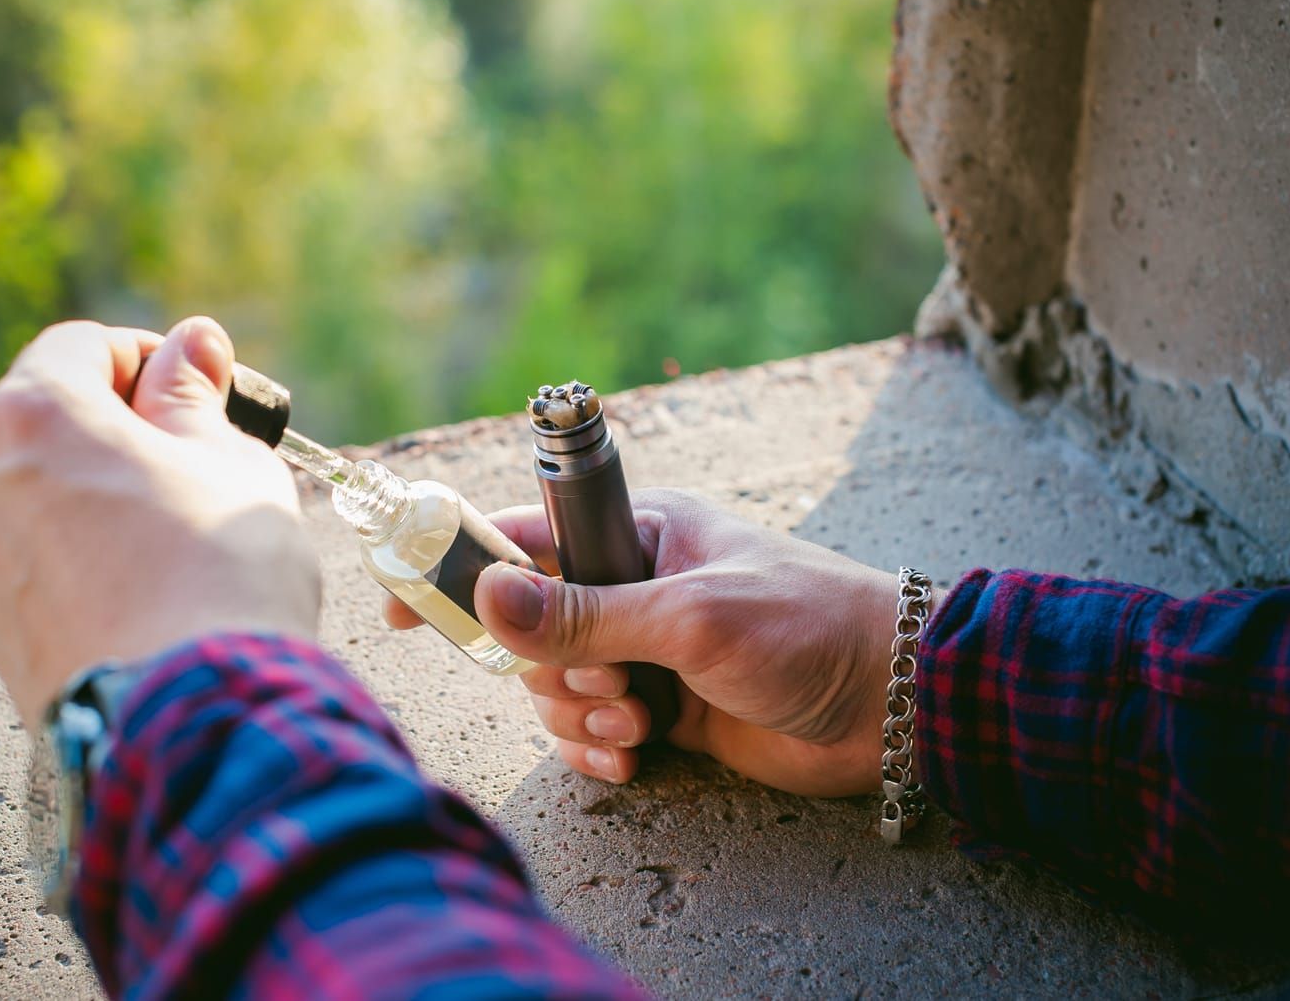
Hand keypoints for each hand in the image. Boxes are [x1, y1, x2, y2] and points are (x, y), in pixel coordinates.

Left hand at [0, 317, 319, 726]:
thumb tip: (192, 344)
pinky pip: (37, 566)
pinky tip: (150, 592)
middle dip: (119, 428)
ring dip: (98, 496)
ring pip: (40, 499)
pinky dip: (83, 560)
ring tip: (180, 536)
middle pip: (48, 422)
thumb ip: (196, 397)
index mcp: (35, 416)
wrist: (193, 717)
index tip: (199, 390)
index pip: (80, 346)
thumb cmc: (220, 571)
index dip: (147, 358)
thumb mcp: (231, 462)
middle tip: (196, 460)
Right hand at [385, 490, 899, 796]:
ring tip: (642, 722)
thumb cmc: (803, 627)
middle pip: (526, 630)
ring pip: (553, 687)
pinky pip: (588, 732)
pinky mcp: (658, 708)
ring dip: (583, 716)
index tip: (400, 607)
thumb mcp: (689, 615)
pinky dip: (600, 750)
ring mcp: (641, 650)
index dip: (457, 569)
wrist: (889, 704)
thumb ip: (584, 613)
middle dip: (555, 671)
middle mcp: (629, 586)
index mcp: (635, 533)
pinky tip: (639, 756)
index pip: (520, 539)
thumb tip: (484, 596)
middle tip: (616, 686)